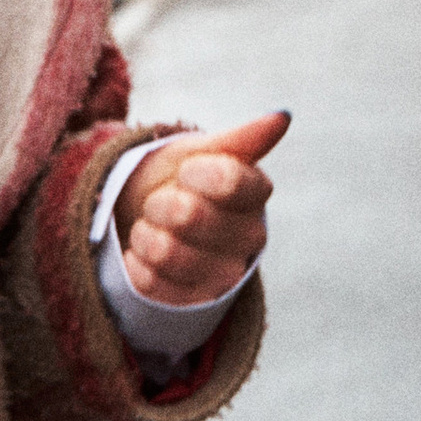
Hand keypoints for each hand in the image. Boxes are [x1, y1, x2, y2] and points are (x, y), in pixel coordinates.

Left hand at [109, 112, 288, 308]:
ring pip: (166, 251)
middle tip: (163, 200)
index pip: (229, 180)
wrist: (152, 218)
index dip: (198, 173)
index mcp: (256, 195)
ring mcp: (224, 275)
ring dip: (146, 233)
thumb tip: (283, 116)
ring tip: (153, 226)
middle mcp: (250, 238)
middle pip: (189, 214)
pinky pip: (150, 283)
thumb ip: (243, 138)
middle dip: (162, 201)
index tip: (187, 170)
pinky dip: (137, 262)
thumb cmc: (182, 180)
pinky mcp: (193, 303)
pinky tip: (145, 255)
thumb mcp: (203, 150)